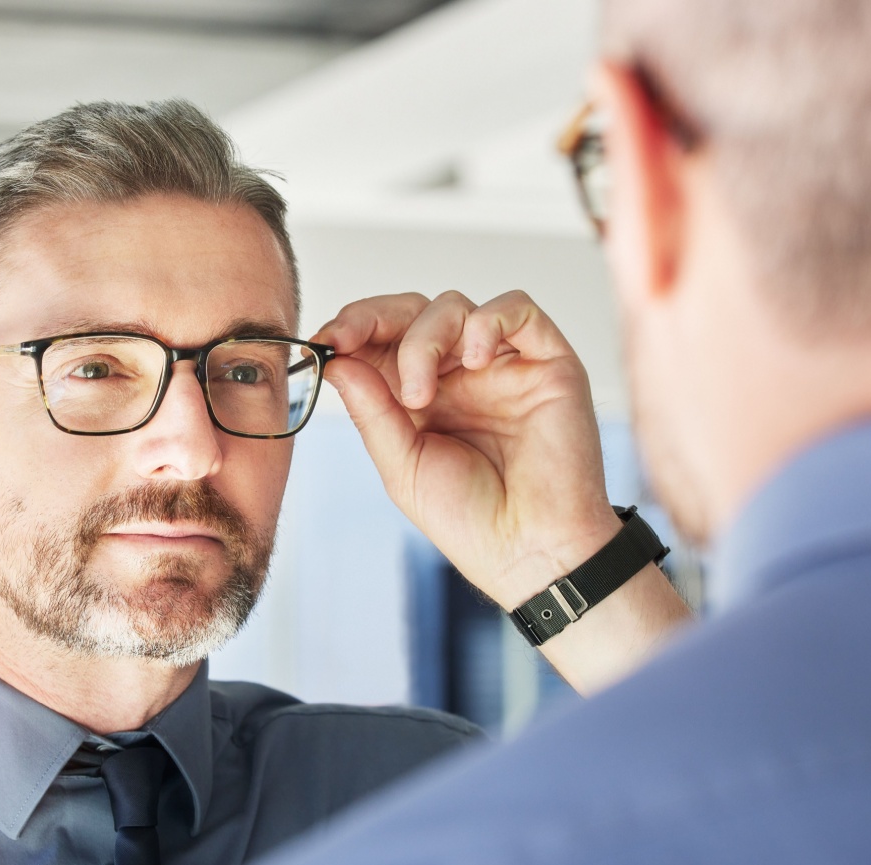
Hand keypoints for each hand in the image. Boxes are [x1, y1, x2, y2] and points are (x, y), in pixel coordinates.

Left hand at [317, 290, 619, 606]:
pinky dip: (487, 322)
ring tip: (420, 395)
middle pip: (413, 311)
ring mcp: (503, 365)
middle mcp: (460, 375)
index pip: (382, 340)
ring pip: (454, 308)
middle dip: (374, 318)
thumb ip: (371, 410)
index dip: (351, 330)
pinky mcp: (549, 361)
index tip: (322, 341)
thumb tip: (336, 359)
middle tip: (348, 340)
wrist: (528, 551)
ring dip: (423, 340)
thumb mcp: (401, 465)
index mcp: (422, 397)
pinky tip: (474, 362)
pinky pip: (518, 308)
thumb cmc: (470, 519)